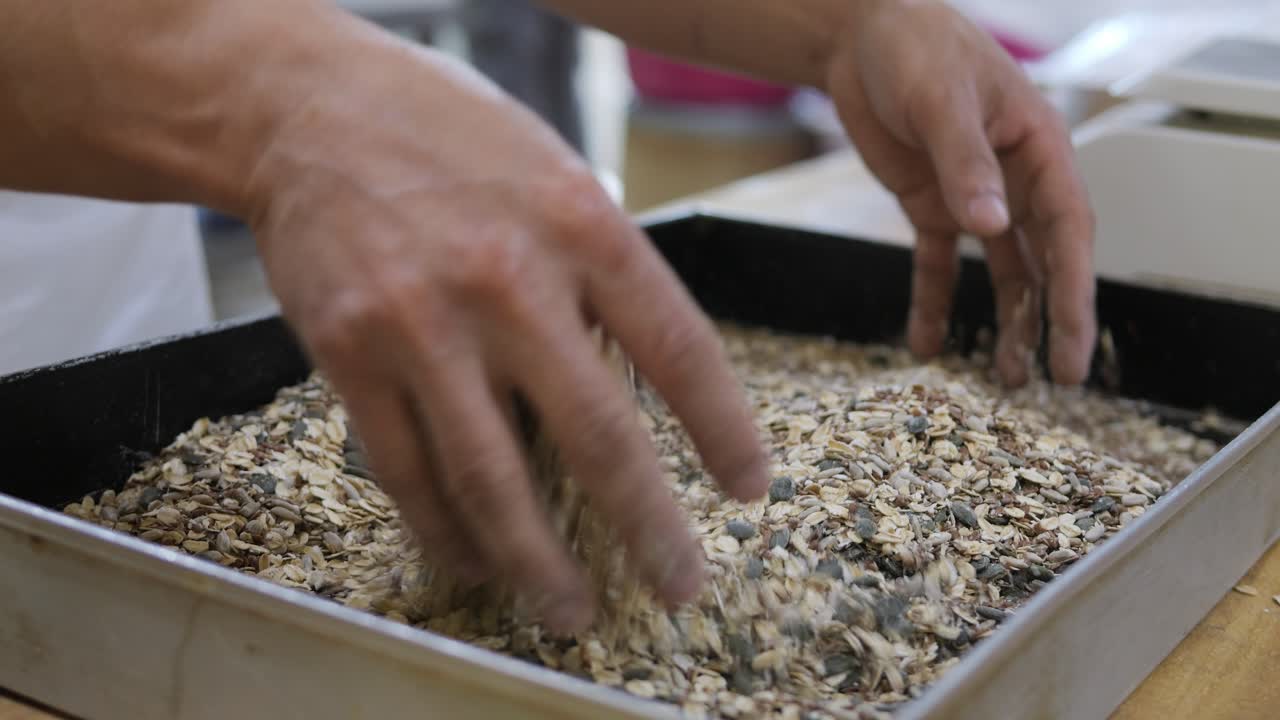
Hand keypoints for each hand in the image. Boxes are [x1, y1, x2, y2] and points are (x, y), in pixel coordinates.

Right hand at [242, 12, 768, 631]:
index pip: (680, 349)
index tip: (746, 489)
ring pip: (492, 477)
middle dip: (648, 527)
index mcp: (582, 225)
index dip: (723, 431)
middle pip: (598, 435)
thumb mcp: (557, 173)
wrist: (308, 108)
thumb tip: (643, 375)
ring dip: (538, 561)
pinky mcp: (349, 353)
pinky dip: (445, 530)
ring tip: (571, 611)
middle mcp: (508, 279)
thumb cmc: (452, 138)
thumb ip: (602, 269)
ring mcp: (422, 322)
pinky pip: (406, 470)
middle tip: (679, 587)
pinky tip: (475, 563)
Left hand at [826, 0, 1096, 385]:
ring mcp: (971, 195)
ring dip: (1002, 320)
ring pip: (999, 269)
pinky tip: (925, 342)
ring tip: (1003, 376)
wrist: (860, 37)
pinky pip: (936, 263)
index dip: (1074, 290)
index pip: (1067, 229)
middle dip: (1049, 319)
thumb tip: (991, 226)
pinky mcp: (929, 204)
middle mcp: (1013, 178)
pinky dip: (931, 301)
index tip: (1075, 343)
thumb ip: (965, 163)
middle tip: (1054, 379)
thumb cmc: (916, 46)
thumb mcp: (941, 101)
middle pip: (1041, 259)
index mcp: (1037, 148)